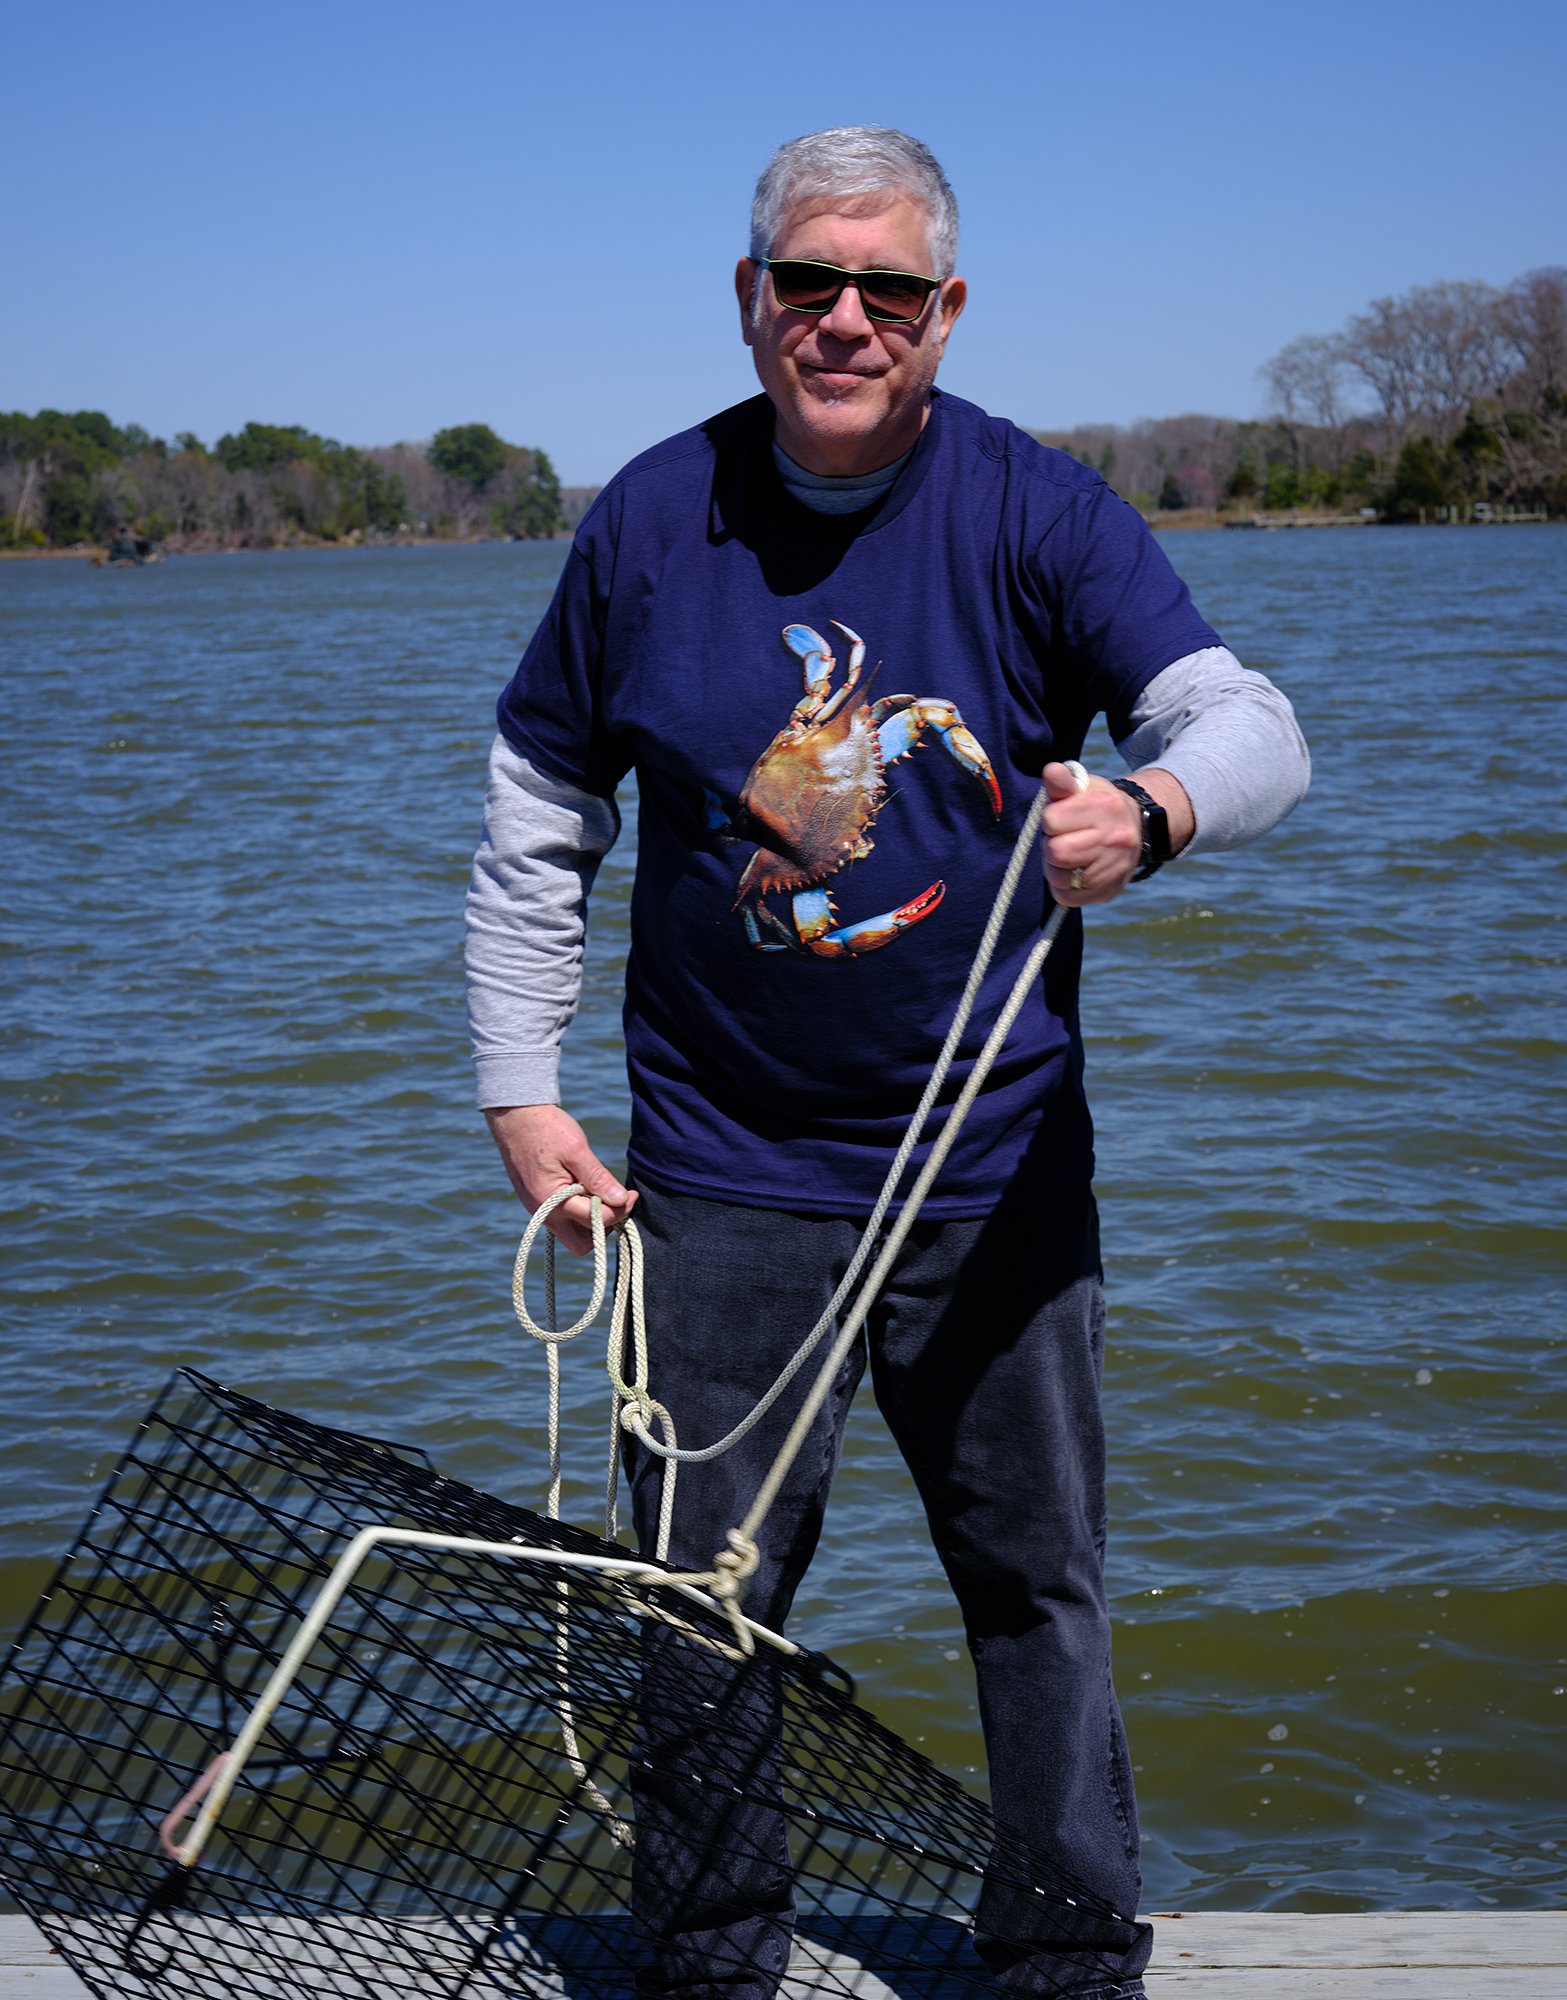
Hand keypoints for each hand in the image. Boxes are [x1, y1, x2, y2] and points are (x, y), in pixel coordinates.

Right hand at [484, 1103, 637, 1254]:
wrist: (514, 1115)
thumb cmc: (545, 1128)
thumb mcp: (576, 1149)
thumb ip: (598, 1177)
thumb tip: (621, 1199)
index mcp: (551, 1201)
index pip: (596, 1220)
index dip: (620, 1209)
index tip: (632, 1193)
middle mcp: (542, 1212)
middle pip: (581, 1243)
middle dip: (604, 1227)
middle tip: (617, 1201)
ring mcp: (538, 1209)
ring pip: (572, 1234)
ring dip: (591, 1221)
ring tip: (602, 1193)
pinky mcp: (537, 1202)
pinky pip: (563, 1220)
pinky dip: (580, 1212)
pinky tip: (587, 1188)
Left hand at [1040, 761, 1144, 906]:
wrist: (1136, 827)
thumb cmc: (1096, 804)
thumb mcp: (1083, 787)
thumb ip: (1062, 781)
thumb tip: (1051, 771)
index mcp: (1104, 805)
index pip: (1051, 820)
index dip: (1050, 820)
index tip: (1062, 818)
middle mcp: (1115, 837)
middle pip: (1056, 852)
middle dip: (1051, 846)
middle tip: (1062, 839)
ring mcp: (1115, 866)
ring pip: (1059, 878)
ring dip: (1054, 868)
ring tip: (1067, 856)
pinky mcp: (1109, 890)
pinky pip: (1067, 898)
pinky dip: (1062, 888)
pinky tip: (1073, 874)